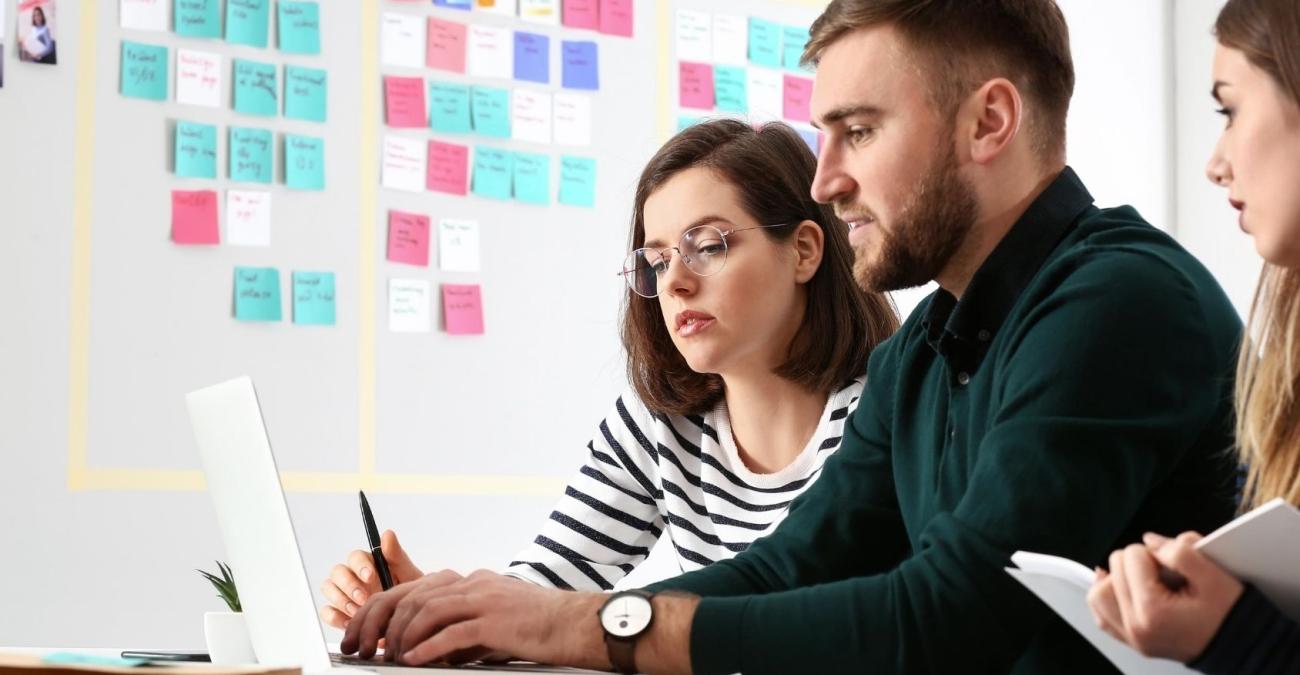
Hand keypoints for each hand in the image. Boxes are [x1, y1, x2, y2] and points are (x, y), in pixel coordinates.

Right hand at [320, 530, 423, 629]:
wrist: (408, 624)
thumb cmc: (407, 596)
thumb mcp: (408, 576)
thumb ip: (397, 556)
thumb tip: (388, 534)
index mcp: (368, 564)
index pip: (355, 557)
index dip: (360, 566)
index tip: (371, 577)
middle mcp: (352, 576)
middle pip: (337, 572)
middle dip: (349, 585)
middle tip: (364, 598)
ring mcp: (343, 594)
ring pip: (329, 588)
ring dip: (342, 600)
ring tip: (360, 611)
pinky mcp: (338, 613)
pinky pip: (327, 611)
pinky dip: (336, 617)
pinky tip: (351, 622)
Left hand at [339, 569, 608, 669]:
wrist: (578, 624)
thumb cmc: (540, 627)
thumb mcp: (492, 623)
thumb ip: (459, 630)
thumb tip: (424, 651)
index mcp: (470, 582)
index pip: (412, 589)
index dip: (379, 610)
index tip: (361, 634)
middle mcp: (473, 584)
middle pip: (410, 596)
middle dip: (377, 623)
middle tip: (360, 649)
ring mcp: (484, 599)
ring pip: (425, 611)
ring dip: (399, 637)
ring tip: (388, 658)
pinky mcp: (495, 621)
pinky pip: (450, 632)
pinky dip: (426, 648)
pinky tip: (413, 662)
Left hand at [1086, 532, 1243, 661]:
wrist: (1243, 645)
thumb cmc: (1231, 615)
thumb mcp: (1214, 575)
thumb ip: (1180, 550)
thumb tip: (1150, 540)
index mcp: (1153, 611)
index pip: (1132, 556)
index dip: (1155, 552)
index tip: (1175, 565)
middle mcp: (1136, 628)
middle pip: (1114, 569)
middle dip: (1138, 563)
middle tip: (1166, 572)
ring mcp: (1131, 637)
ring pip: (1099, 592)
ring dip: (1119, 578)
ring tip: (1145, 578)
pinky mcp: (1132, 641)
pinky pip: (1103, 614)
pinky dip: (1110, 597)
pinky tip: (1124, 588)